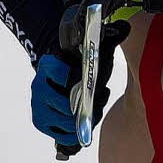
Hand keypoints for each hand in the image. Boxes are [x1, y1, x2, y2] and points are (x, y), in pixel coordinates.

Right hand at [30, 21, 128, 150]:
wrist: (64, 77)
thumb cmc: (82, 64)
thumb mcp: (93, 51)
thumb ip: (107, 37)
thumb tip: (124, 27)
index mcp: (48, 65)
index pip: (55, 70)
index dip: (70, 77)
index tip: (83, 80)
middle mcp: (39, 85)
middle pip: (63, 103)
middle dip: (83, 106)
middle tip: (95, 101)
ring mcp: (38, 104)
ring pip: (62, 120)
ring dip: (81, 121)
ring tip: (91, 113)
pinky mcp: (41, 121)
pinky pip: (57, 134)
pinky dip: (72, 134)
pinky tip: (82, 128)